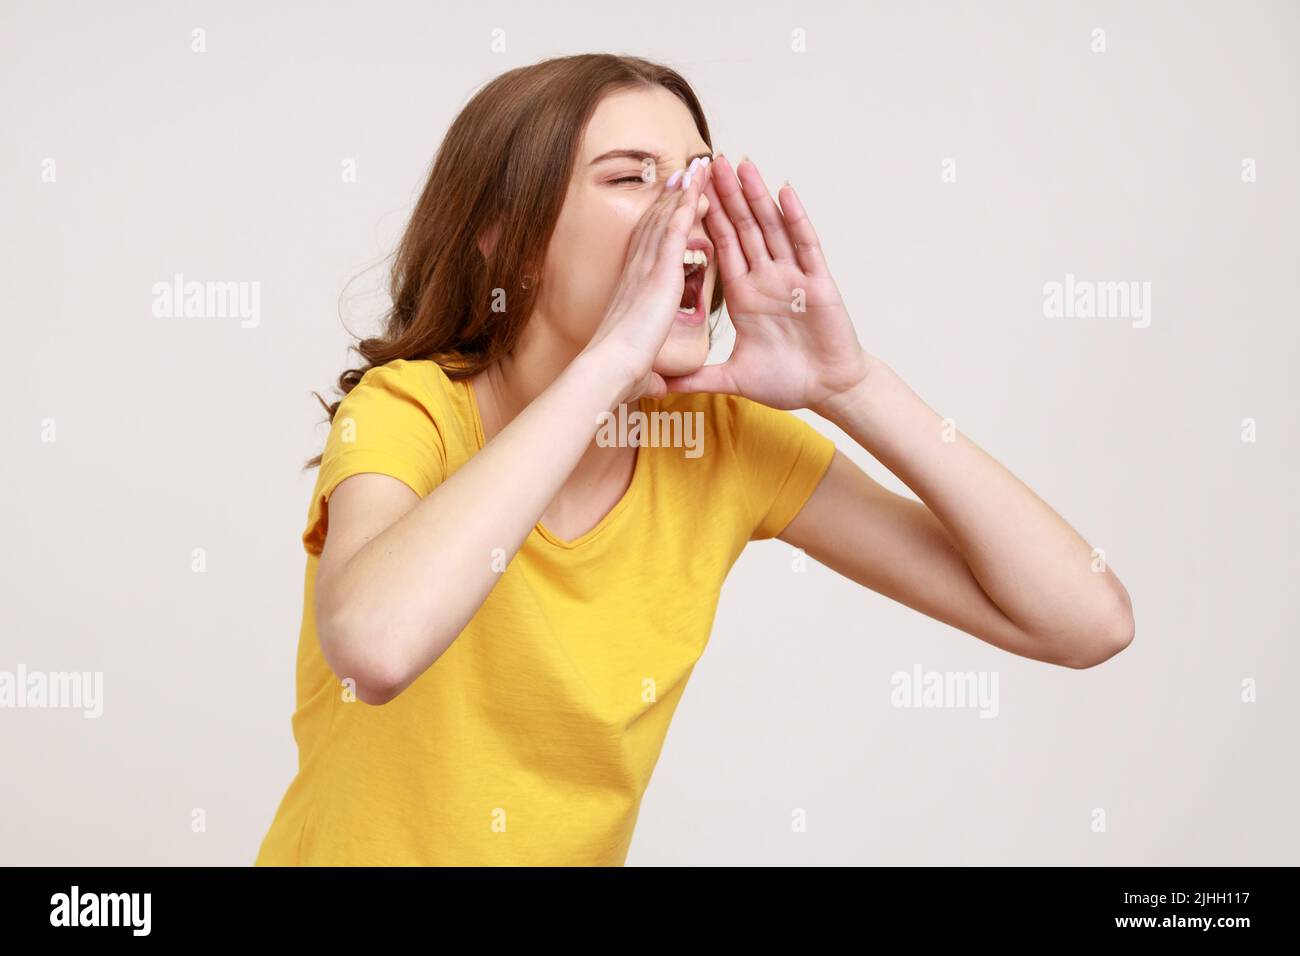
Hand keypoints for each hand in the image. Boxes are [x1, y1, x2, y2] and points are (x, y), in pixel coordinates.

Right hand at [581, 156, 713, 403]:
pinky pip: (676, 226)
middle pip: (656, 225)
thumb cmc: (618, 374)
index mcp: (632, 292)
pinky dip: (687, 202)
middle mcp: (636, 272)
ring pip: (667, 218)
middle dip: (671, 199)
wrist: (609, 370)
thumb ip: (651, 373)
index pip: (648, 251)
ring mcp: (647, 267)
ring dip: (683, 191)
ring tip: (698, 167)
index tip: (670, 211)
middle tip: (685, 173)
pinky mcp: (660, 268)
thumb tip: (658, 388)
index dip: (659, 228)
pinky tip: (698, 182)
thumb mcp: (641, 371)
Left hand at [662, 154, 870, 413]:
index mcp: (744, 296)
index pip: (721, 247)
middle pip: (743, 228)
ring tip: (741, 164)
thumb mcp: (734, 378)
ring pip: (771, 228)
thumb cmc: (788, 382)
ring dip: (756, 196)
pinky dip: (795, 218)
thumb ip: (698, 377)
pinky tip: (784, 191)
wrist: (828, 392)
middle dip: (727, 195)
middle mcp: (766, 279)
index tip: (689, 191)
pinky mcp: (817, 283)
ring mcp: (792, 277)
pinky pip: (805, 245)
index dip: (706, 218)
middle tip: (710, 160)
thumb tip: (661, 386)